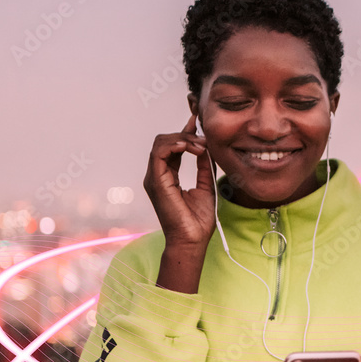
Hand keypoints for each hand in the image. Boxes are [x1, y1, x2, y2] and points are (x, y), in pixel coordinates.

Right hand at [142, 113, 216, 249]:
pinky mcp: (156, 181)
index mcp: (167, 176)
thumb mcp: (206, 185)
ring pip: (160, 143)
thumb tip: (206, 147)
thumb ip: (203, 166)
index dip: (186, 132)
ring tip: (201, 145)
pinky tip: (192, 147)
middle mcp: (157, 175)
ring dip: (183, 138)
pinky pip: (159, 153)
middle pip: (164, 141)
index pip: (172, 147)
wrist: (192, 239)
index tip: (199, 121)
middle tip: (205, 139)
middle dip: (186, 134)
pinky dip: (175, 145)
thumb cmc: (198, 220)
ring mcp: (154, 178)